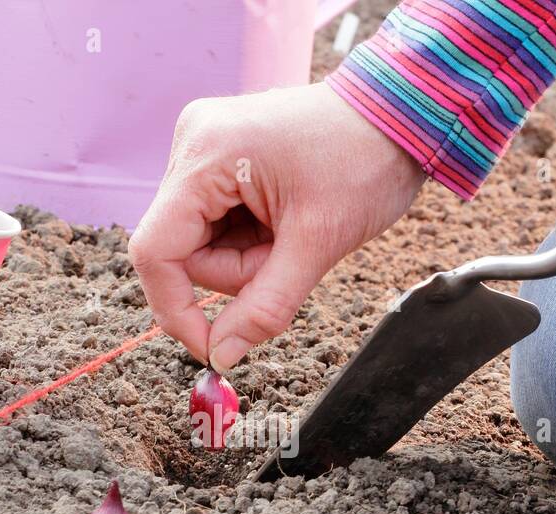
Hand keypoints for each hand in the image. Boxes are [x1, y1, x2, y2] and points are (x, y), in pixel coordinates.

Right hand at [129, 83, 424, 371]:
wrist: (400, 115)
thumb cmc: (365, 162)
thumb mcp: (317, 244)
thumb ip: (264, 306)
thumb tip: (220, 357)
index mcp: (206, 154)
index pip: (155, 251)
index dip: (176, 309)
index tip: (211, 348)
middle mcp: (192, 143)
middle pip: (183, 251)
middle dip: (237, 271)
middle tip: (290, 255)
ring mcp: (204, 146)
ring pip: (202, 242)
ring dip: (247, 257)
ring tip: (294, 231)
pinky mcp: (220, 155)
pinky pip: (217, 222)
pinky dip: (250, 237)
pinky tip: (284, 219)